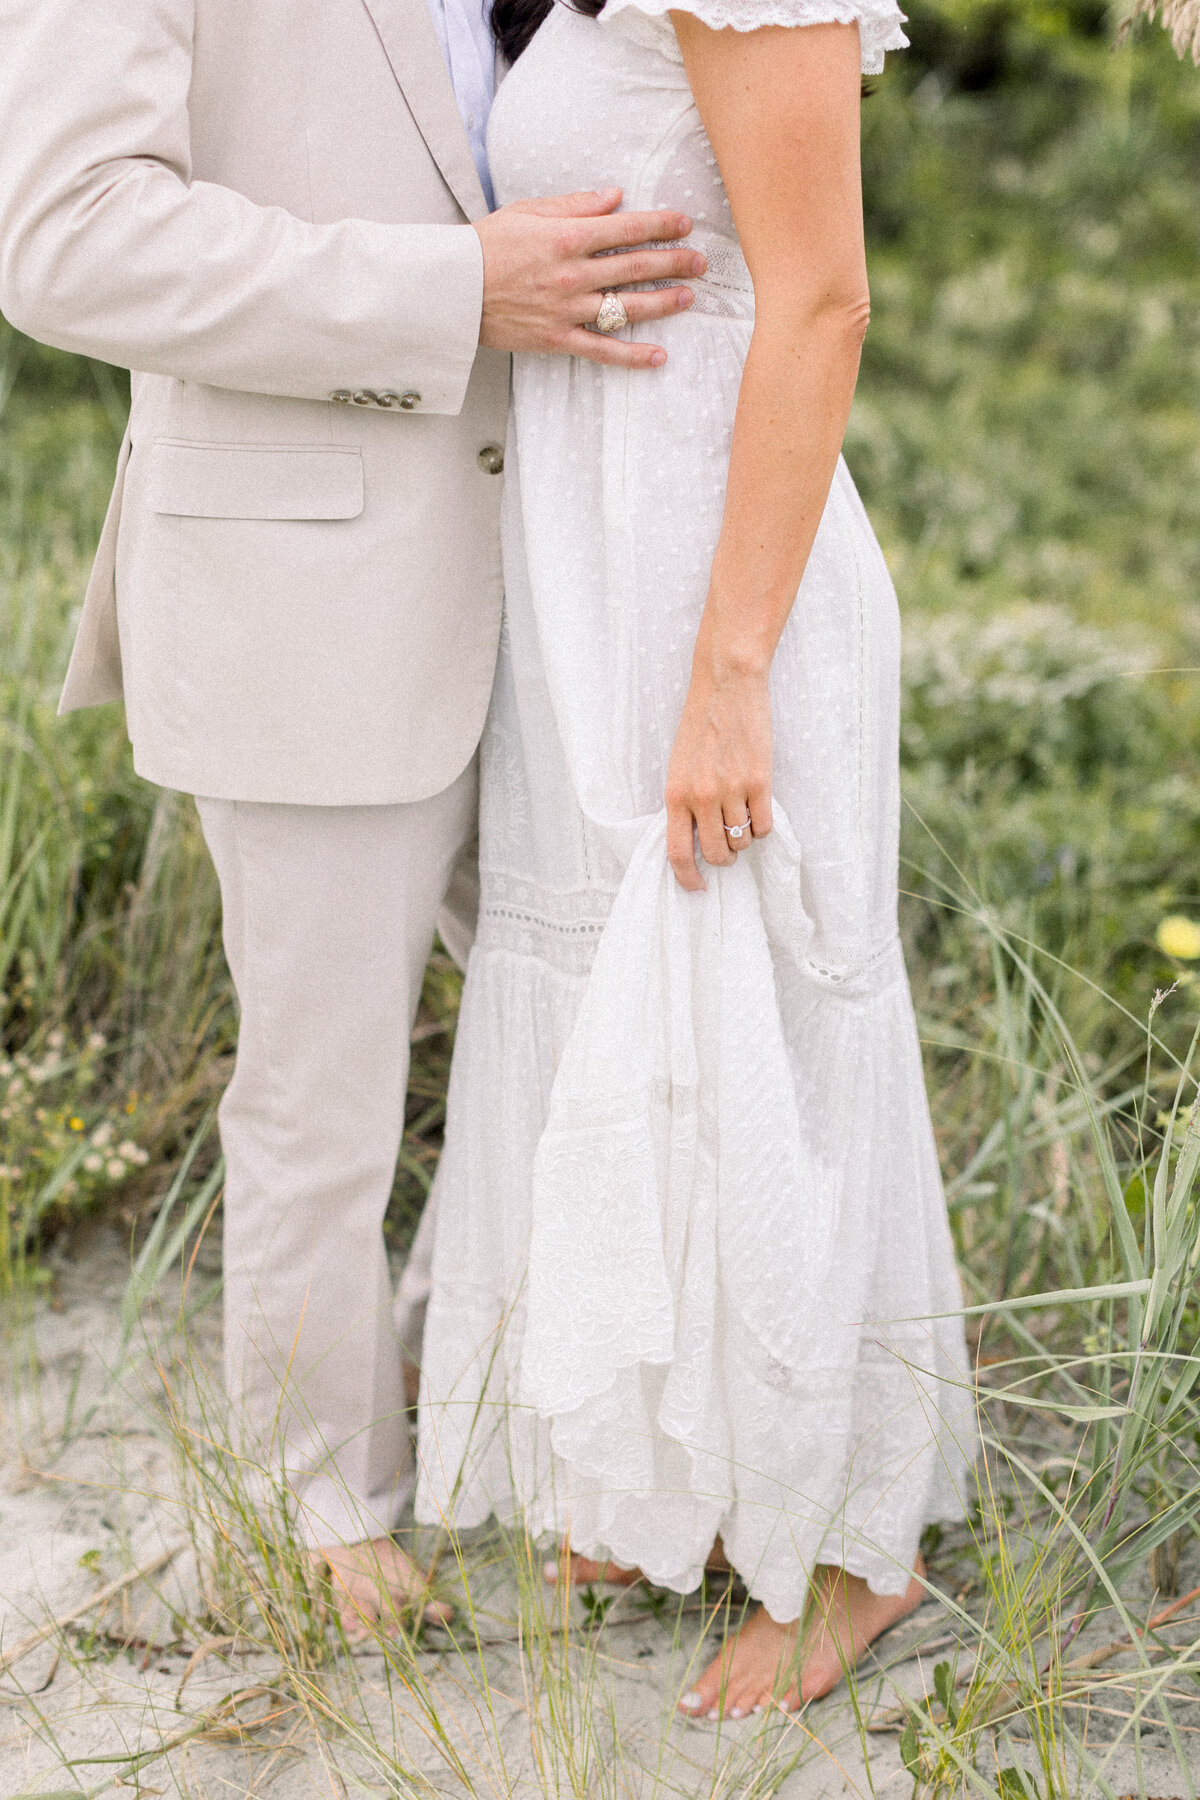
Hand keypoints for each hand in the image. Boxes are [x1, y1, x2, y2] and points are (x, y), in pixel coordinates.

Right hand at [474, 186, 705, 368]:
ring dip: (663, 303)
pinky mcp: (557, 339)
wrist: (453, 289)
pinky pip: (602, 349)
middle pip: (635, 267)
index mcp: (567, 237)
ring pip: (626, 307)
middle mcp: (573, 274)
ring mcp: (567, 310)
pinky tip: (658, 355)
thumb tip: (616, 197)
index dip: (661, 225)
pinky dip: (631, 355)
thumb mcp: (528, 212)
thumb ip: (576, 204)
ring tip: (689, 298)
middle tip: (700, 262)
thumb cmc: (487, 245)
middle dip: (673, 263)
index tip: (685, 223)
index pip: (627, 228)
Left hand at [665, 634, 773, 891]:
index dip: (687, 877)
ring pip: (742, 841)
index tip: (697, 887)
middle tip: (728, 847)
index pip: (676, 852)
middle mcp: (701, 797)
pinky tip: (759, 809)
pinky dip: (763, 826)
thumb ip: (685, 801)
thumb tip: (695, 838)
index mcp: (675, 794)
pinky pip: (764, 826)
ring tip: (743, 817)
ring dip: (745, 839)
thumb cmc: (701, 724)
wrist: (726, 686)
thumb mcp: (679, 765)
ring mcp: (731, 790)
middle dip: (724, 858)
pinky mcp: (759, 781)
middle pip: (715, 853)